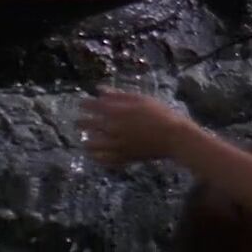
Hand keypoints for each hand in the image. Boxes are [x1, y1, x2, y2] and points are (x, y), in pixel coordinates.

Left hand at [77, 87, 194, 167]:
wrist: (174, 137)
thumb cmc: (159, 113)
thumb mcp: (140, 99)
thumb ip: (118, 95)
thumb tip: (100, 90)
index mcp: (116, 112)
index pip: (92, 106)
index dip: (84, 104)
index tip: (81, 104)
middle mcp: (112, 129)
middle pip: (88, 126)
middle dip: (81, 123)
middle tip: (78, 123)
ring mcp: (116, 145)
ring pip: (92, 145)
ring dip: (87, 142)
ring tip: (86, 141)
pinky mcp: (123, 158)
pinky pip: (104, 160)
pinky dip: (98, 158)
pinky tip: (97, 156)